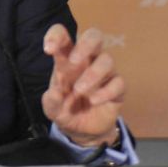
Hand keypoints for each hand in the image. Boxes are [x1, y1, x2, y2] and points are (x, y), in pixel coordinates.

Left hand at [41, 24, 124, 146]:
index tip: (48, 50)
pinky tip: (94, 101)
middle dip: (86, 44)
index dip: (56, 35)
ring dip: (93, 74)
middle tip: (73, 61)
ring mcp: (104, 73)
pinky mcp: (117, 89)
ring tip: (79, 90)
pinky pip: (119, 82)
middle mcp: (87, 61)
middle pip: (95, 36)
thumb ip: (51, 100)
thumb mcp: (52, 108)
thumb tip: (54, 92)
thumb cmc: (64, 109)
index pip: (64, 36)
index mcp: (67, 58)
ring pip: (107, 59)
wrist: (81, 130)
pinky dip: (106, 91)